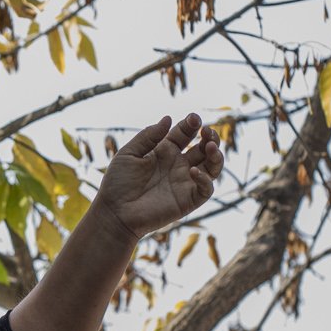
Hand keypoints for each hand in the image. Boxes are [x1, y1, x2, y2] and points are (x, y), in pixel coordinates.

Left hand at [95, 113, 220, 240]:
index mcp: (165, 152)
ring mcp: (185, 182)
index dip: (191, 125)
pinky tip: (193, 171)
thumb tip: (168, 118)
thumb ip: (149, 136)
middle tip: (207, 131)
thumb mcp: (129, 153)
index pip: (185, 134)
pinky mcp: (188, 200)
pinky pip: (206, 189)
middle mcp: (178, 165)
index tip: (194, 118)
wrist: (114, 212)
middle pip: (203, 148)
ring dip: (216, 155)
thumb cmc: (118, 183)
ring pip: (212, 167)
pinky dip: (205, 180)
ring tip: (210, 146)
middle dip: (210, 137)